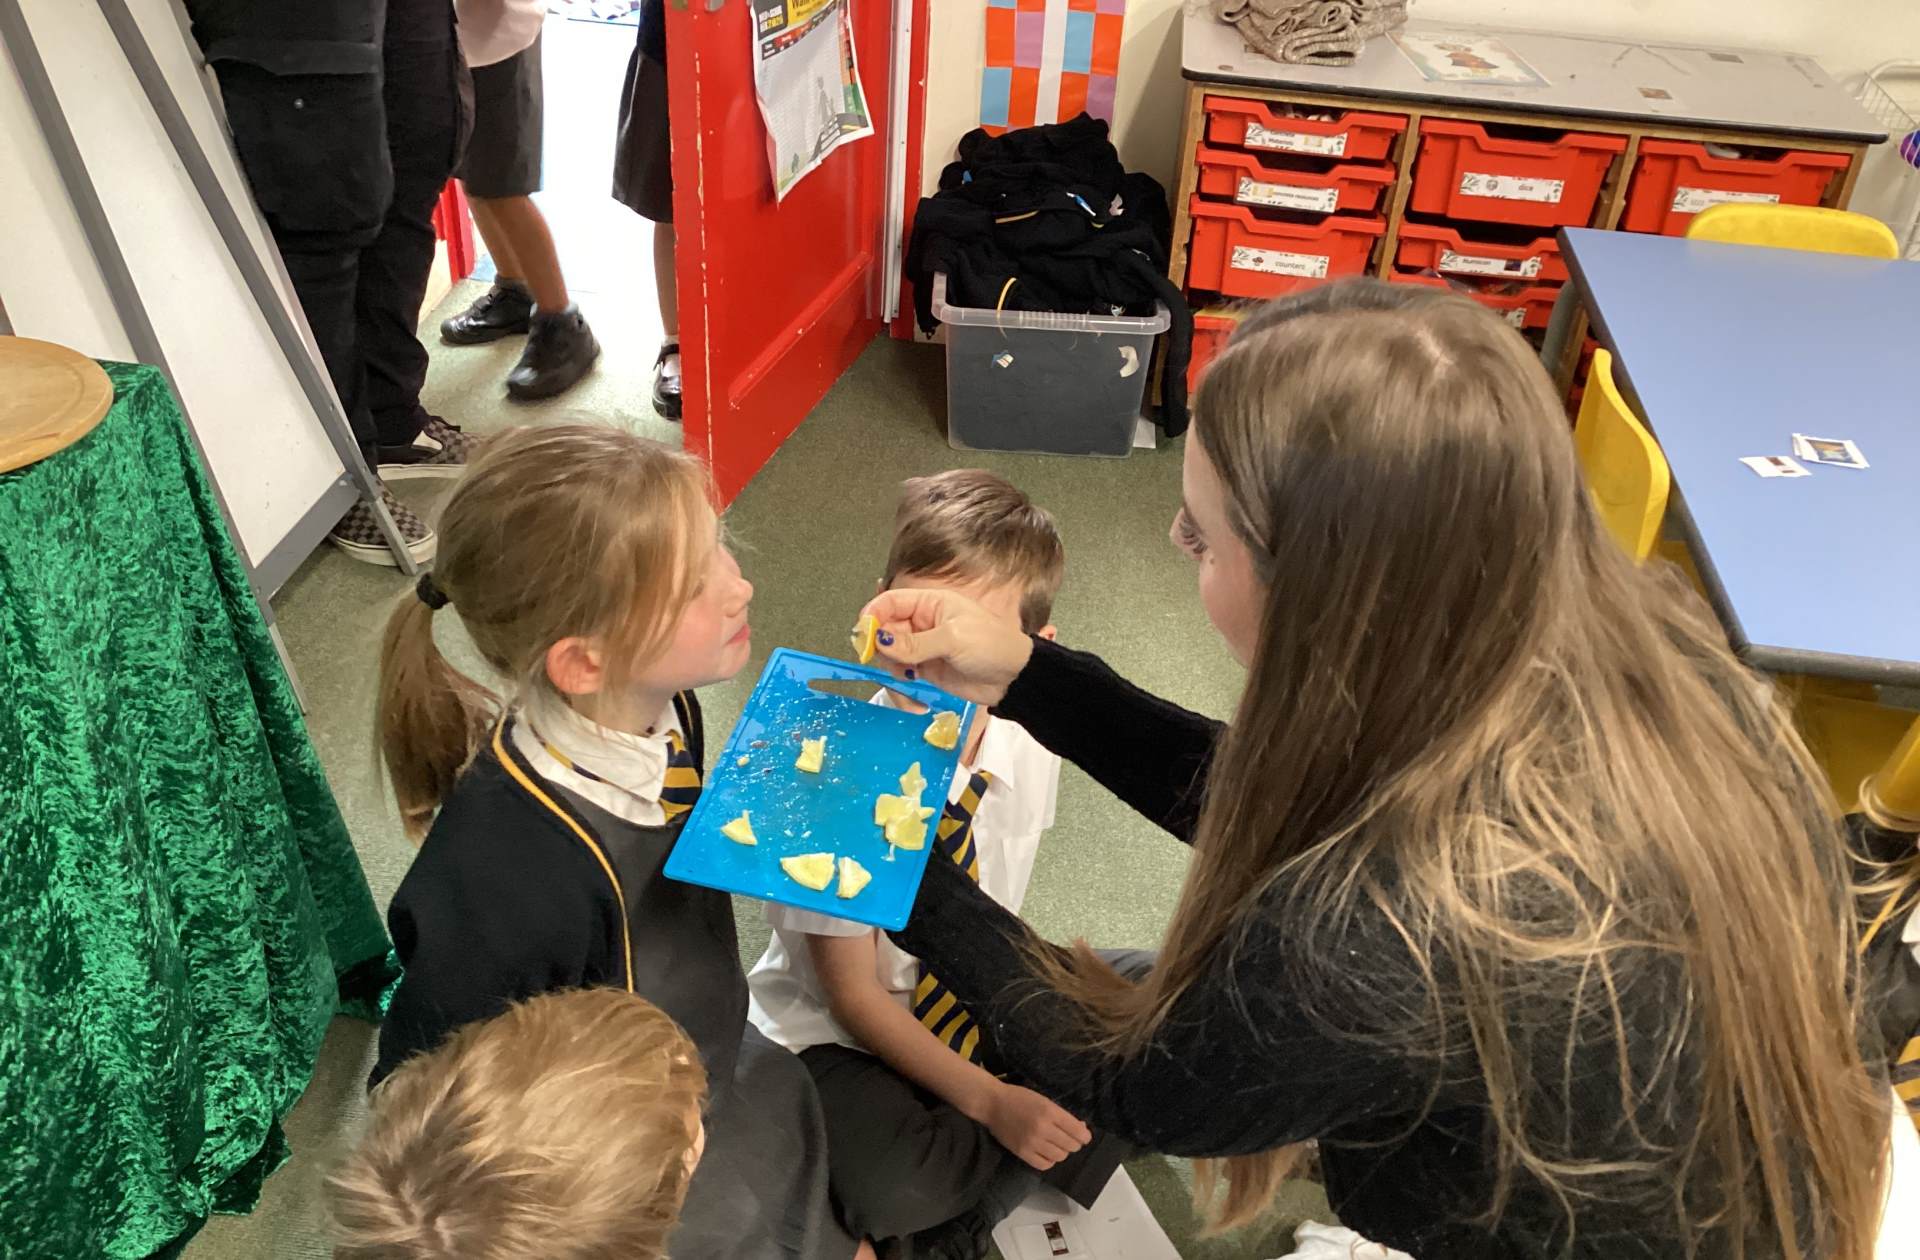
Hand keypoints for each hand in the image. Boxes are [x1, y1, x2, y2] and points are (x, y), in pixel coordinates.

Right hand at [858, 587, 1033, 704]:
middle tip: (892, 664)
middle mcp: (921, 623)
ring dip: (892, 672)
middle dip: (881, 650)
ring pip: (889, 657)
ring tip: (910, 681)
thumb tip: (880, 641)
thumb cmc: (992, 645)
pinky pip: (901, 677)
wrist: (1014, 678)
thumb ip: (915, 642)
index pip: (890, 602)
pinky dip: (902, 690)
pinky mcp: (925, 671)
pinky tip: (915, 701)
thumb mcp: (953, 638)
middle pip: (884, 631)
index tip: (863, 635)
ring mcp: (922, 648)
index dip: (872, 615)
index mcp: (930, 604)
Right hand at [980, 1083, 1091, 1171]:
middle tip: (1069, 1139)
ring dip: (1062, 1152)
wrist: (993, 1104)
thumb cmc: (1020, 1098)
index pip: (1078, 1131)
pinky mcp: (1022, 1153)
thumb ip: (1062, 1115)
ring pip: (1060, 1156)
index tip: (1084, 1136)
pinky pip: (1044, 1165)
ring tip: (1056, 1145)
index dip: (1085, 1136)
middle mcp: (1043, 1128)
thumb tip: (1081, 1128)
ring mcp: (1032, 1142)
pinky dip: (1050, 1160)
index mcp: (1050, 1112)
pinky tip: (1047, 1153)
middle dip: (1074, 1143)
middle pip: (1071, 1146)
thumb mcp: (1044, 1100)